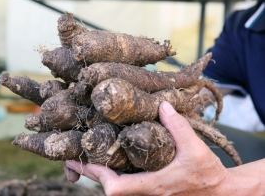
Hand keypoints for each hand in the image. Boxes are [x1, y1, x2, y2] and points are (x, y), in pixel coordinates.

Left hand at [64, 102, 230, 194]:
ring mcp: (148, 194)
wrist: (220, 192)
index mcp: (155, 185)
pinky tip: (108, 162)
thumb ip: (178, 126)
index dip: (96, 175)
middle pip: (109, 190)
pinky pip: (126, 186)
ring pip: (116, 189)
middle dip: (89, 173)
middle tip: (72, 157)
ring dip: (99, 174)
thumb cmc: (208, 174)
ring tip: (84, 157)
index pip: (117, 188)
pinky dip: (112, 176)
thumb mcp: (195, 148)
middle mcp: (147, 194)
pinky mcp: (151, 192)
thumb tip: (161, 105)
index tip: (80, 159)